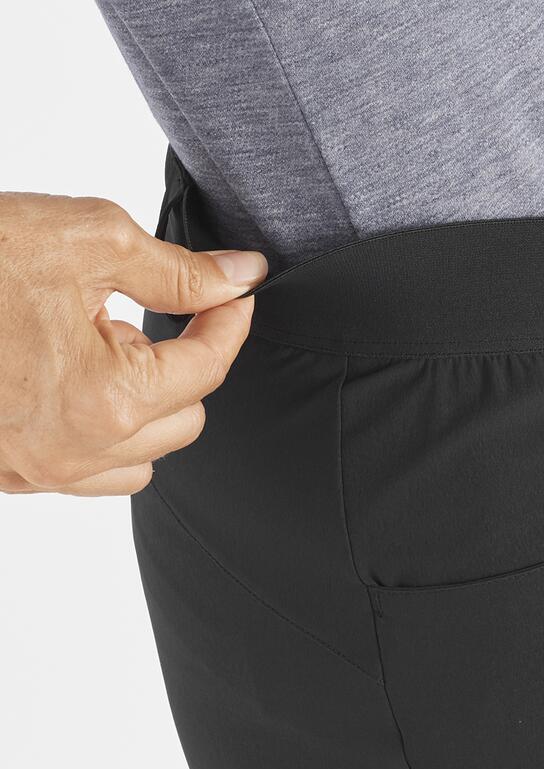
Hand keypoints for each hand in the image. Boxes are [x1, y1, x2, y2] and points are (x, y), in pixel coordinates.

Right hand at [0, 193, 265, 495]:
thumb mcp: (82, 240)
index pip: (209, 367)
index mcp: (107, 400)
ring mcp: (39, 469)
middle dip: (183, 361)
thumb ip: (175, 269)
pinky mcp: (8, 472)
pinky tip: (76, 386)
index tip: (235, 292)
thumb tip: (240, 276)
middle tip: (147, 307)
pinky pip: (90, 474)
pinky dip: (103, 437)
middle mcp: (77, 450)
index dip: (230, 320)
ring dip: (147, 409)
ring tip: (106, 347)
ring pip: (142, 457)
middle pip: (186, 417)